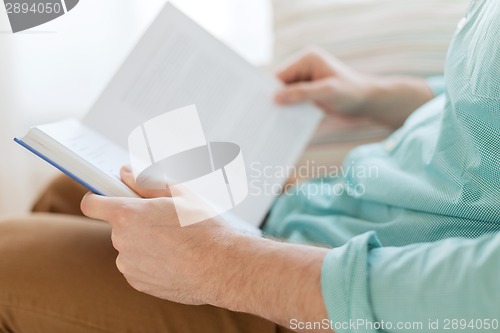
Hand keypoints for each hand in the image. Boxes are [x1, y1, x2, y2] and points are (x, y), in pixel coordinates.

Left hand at [80, 190, 238, 304]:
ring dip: (145, 243)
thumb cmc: (204, 229)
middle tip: (165, 221)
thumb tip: (125, 173)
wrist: (221, 268)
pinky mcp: (138, 283)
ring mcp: (128, 264)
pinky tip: (174, 259)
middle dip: (136, 222)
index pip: (92, 204)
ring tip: (175, 243)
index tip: (107, 198)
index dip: (98, 199)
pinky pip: (137, 266)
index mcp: (128, 215)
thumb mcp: (180, 194)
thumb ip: (146, 182)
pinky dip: (151, 262)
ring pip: (130, 247)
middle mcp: (122, 241)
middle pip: (119, 226)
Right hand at [274, 47, 373, 115]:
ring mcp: (306, 80)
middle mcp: (304, 67)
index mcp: (307, 58)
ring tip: (272, 121)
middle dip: (275, 98)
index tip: (262, 105)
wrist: (368, 102)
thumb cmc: (352, 92)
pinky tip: (285, 121)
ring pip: (286, 94)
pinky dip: (290, 110)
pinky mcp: (309, 92)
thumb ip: (301, 93)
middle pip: (281, 84)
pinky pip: (294, 101)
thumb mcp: (327, 92)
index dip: (271, 89)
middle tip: (265, 115)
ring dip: (283, 106)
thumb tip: (275, 97)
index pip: (281, 74)